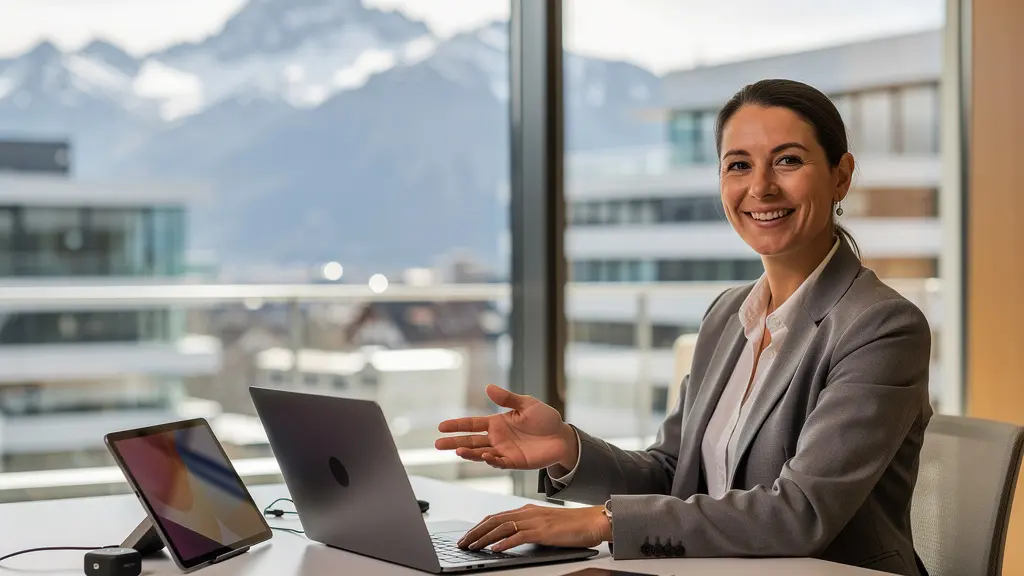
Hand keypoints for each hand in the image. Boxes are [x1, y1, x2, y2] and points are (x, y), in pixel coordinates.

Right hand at [435, 384, 577, 469]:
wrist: (562, 437)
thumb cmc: (545, 419)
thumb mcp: (527, 404)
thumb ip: (507, 398)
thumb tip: (488, 387)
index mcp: (497, 423)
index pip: (472, 424)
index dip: (457, 425)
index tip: (441, 426)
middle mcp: (497, 438)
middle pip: (470, 441)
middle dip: (454, 443)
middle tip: (438, 444)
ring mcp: (504, 451)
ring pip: (481, 453)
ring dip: (470, 453)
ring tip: (458, 451)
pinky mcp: (515, 462)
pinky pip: (500, 462)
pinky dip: (491, 460)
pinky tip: (483, 455)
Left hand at [457, 504, 610, 552]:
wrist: (592, 521)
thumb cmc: (572, 526)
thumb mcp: (544, 525)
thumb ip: (528, 529)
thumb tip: (510, 539)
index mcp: (527, 510)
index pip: (496, 517)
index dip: (478, 526)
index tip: (467, 536)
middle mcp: (527, 512)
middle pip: (493, 520)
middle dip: (474, 532)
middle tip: (461, 543)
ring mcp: (535, 521)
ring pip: (501, 527)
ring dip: (484, 538)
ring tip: (471, 546)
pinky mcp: (543, 531)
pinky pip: (519, 536)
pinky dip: (504, 543)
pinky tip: (495, 549)